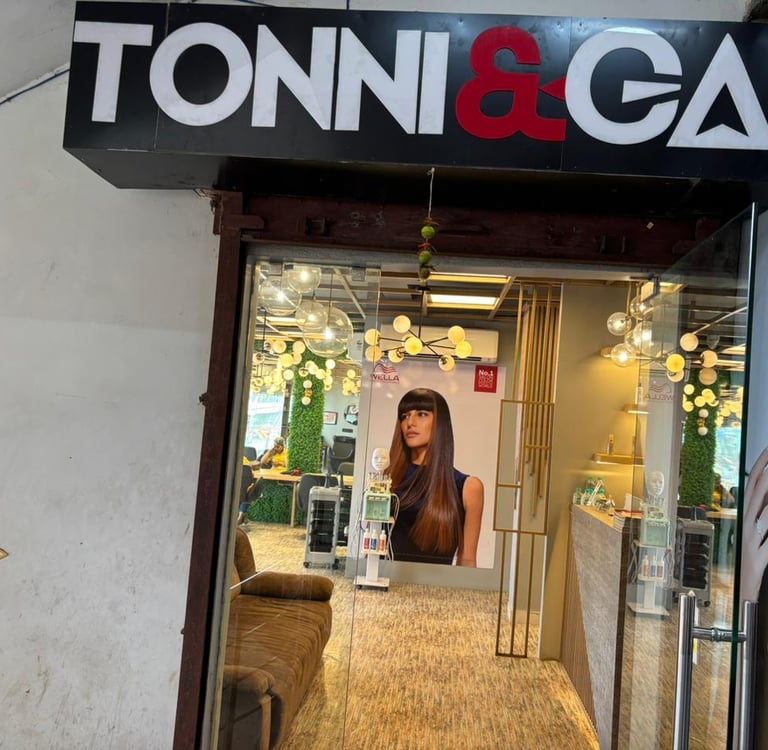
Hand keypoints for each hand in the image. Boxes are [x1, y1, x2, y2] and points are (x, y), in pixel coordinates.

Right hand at [742, 446, 767, 600]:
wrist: (741, 596)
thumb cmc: (751, 564)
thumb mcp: (757, 537)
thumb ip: (763, 518)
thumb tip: (766, 501)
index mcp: (746, 518)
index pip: (753, 485)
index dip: (761, 466)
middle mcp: (746, 526)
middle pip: (756, 493)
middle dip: (767, 471)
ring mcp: (751, 541)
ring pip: (761, 513)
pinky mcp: (758, 558)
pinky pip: (767, 542)